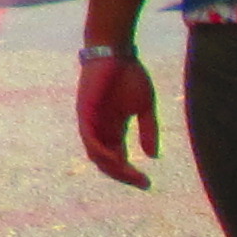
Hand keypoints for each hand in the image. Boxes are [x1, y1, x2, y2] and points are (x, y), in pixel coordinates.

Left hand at [78, 49, 159, 188]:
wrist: (117, 52)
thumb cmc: (129, 75)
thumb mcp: (144, 107)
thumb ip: (148, 130)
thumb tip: (152, 157)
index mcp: (113, 129)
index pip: (118, 159)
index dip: (130, 174)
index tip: (147, 184)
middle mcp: (100, 129)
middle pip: (106, 162)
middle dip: (123, 175)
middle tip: (141, 183)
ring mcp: (91, 122)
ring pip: (96, 154)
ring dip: (112, 168)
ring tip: (130, 175)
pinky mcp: (84, 112)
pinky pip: (89, 138)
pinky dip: (100, 151)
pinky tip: (114, 159)